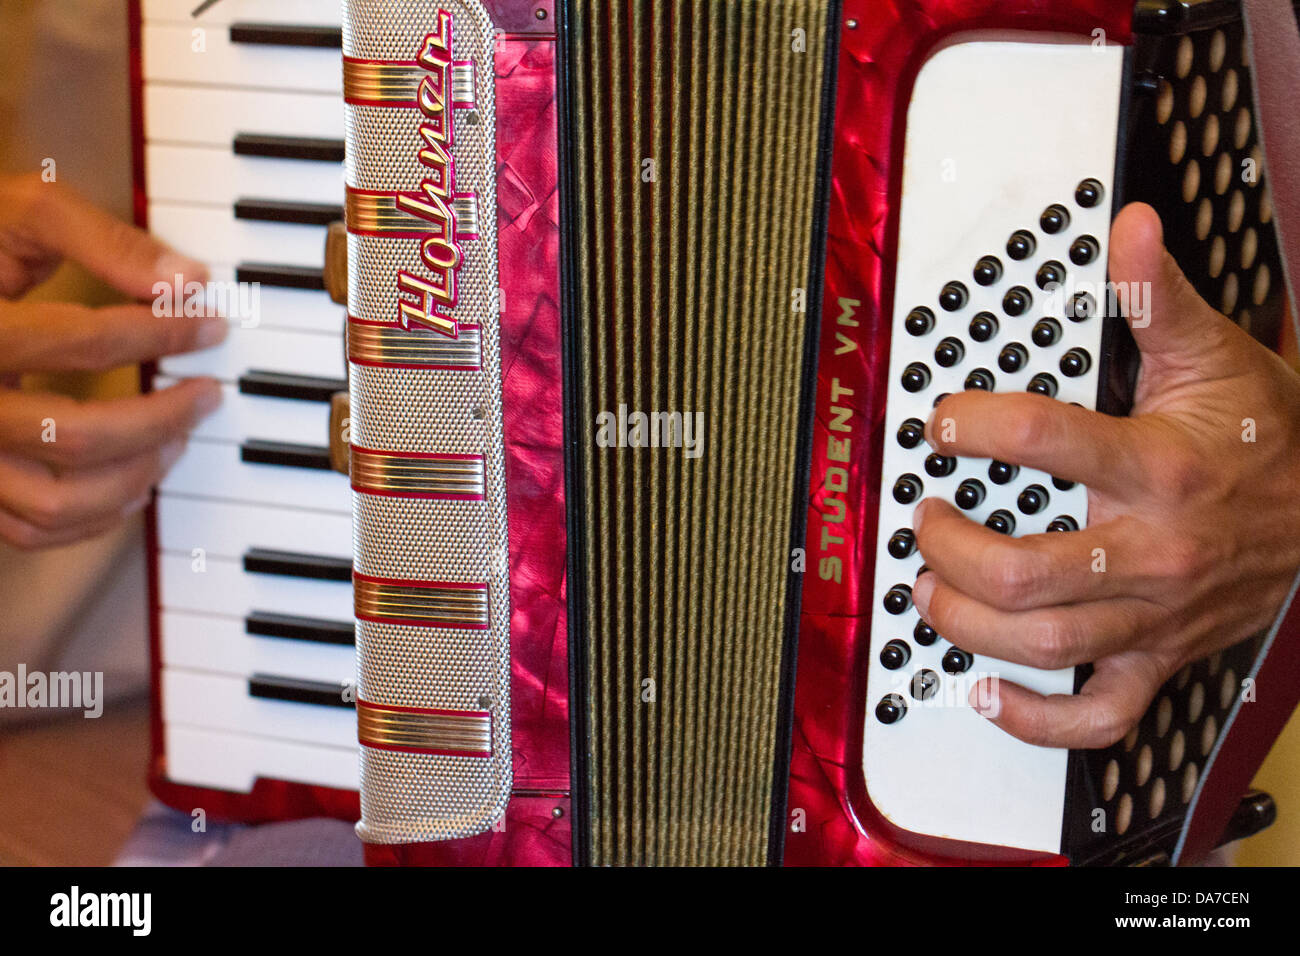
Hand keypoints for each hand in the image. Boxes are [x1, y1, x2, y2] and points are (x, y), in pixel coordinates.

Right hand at [0, 173, 225, 548]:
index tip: (209, 324)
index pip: (79, 341)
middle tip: (208, 392)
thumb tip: (186, 279)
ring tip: (178, 438)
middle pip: (77, 434)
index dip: (159, 333)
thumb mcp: (19, 216)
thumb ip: (100, 239)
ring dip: (136, 474)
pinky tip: (134, 479)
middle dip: (163, 417)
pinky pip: (33, 528)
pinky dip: (95, 515)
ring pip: (57, 500)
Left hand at [911, 201, 1299, 748]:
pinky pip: (1098, 717)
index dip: (971, 425)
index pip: (1041, 440)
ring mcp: (1153, 614)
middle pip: (1025, 570)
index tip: (941, 422)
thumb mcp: (1217, 356)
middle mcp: (1150, 550)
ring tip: (931, 589)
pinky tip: (990, 693)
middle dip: (950, 547)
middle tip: (926, 517)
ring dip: (968, 622)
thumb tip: (1129, 231)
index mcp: (1157, 468)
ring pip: (1045, 644)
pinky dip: (1037, 721)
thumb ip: (1158, 299)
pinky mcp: (1157, 657)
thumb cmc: (1268, 437)